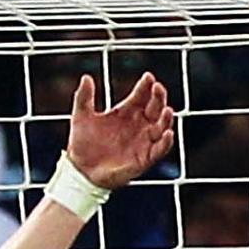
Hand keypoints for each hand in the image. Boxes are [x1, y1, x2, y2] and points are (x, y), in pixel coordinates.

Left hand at [64, 73, 174, 193]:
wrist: (81, 171)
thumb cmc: (82, 143)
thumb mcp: (81, 117)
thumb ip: (84, 98)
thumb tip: (86, 77)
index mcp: (126, 112)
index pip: (141, 95)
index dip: (146, 86)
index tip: (148, 77)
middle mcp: (138, 124)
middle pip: (155, 107)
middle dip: (159, 97)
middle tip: (158, 88)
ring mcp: (143, 141)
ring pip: (161, 126)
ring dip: (166, 118)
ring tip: (166, 110)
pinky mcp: (145, 158)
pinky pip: (160, 149)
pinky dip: (165, 142)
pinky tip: (167, 133)